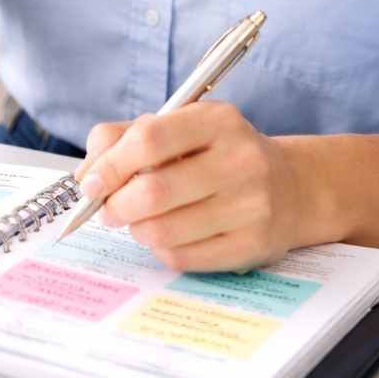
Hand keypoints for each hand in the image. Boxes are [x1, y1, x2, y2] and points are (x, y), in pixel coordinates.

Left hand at [76, 101, 315, 272]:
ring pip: (163, 230)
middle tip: (108, 209)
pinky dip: (161, 248)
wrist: (291, 188)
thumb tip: (87, 175)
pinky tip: (167, 235)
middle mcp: (240, 159)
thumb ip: (125, 137)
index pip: (150, 139)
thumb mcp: (181, 127)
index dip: (111, 165)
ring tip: (139, 220)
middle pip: (153, 191)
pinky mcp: (253, 245)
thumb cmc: (219, 154)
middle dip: (116, 205)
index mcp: (218, 120)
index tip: (93, 183)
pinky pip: (182, 257)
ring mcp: (251, 205)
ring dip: (136, 229)